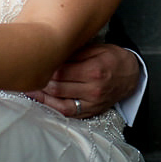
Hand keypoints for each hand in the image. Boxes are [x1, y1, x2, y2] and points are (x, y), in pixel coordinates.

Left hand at [25, 43, 139, 117]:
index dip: (45, 66)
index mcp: (94, 70)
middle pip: (57, 87)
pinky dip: (51, 106)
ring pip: (58, 103)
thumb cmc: (113, 58)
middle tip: (29, 73)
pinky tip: (42, 99)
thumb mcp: (97, 49)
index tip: (34, 61)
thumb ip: (74, 52)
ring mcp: (91, 104)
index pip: (61, 70)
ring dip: (41, 96)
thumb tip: (50, 52)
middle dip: (40, 81)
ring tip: (29, 87)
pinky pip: (66, 112)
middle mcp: (93, 90)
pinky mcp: (90, 112)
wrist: (131, 76)